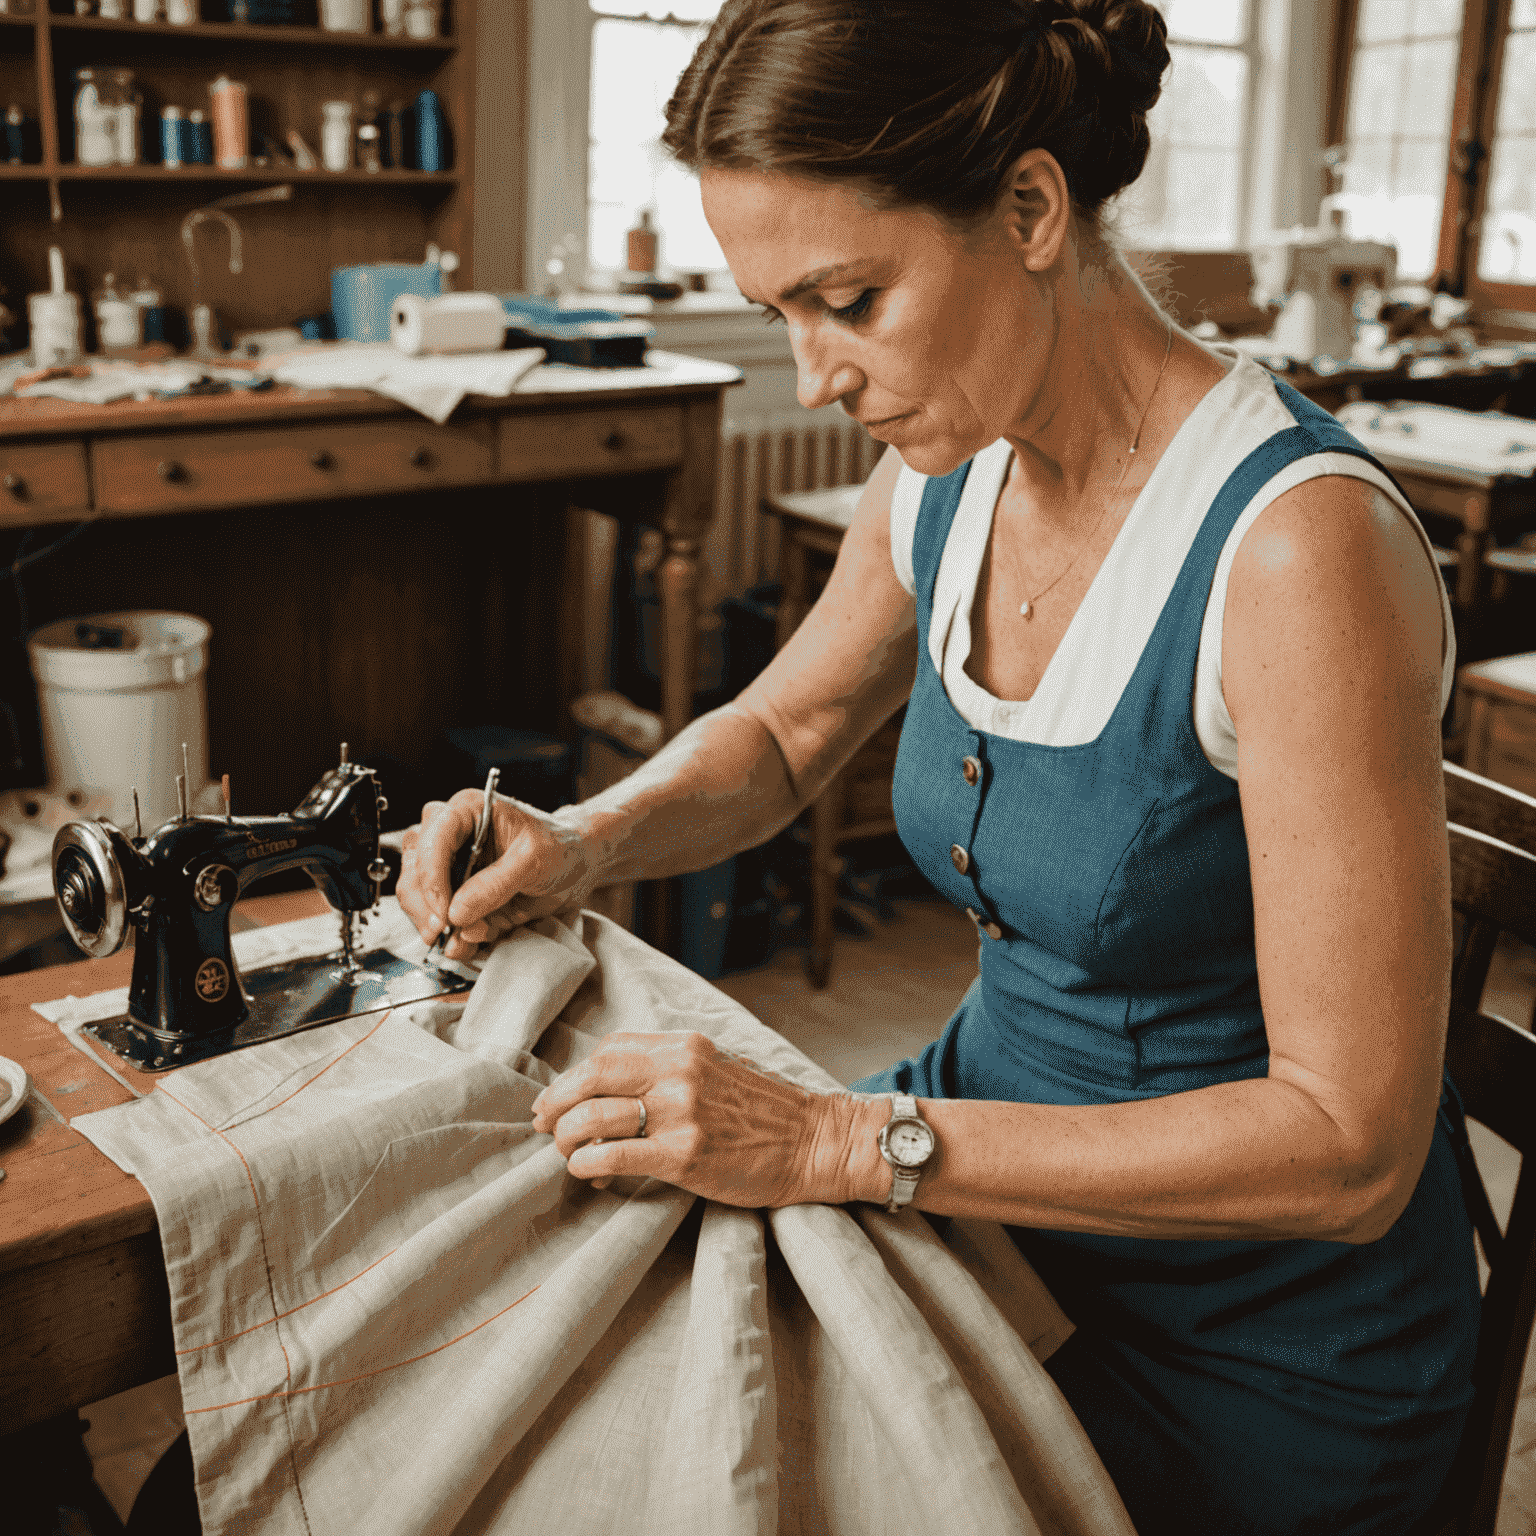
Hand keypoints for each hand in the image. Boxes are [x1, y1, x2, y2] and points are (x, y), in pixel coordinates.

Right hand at [397, 790, 597, 960]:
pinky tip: (468, 943)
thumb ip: (496, 884)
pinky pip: (437, 918)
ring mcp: (449, 866)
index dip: (431, 876)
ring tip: (470, 938)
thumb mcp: (535, 860)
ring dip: (437, 924)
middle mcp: (450, 835)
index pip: (433, 837)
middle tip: (447, 931)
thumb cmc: (560, 848)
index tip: (445, 911)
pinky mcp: (456, 895)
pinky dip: (449, 936)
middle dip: (426, 906)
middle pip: (413, 869)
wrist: (577, 867)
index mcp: (468, 810)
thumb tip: (456, 912)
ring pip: (415, 896)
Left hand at [529, 1031, 880, 1208]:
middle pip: (590, 1076)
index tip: (557, 1098)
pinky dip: (586, 1164)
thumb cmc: (765, 1112)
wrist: (816, 1141)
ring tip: (567, 1154)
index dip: (573, 1075)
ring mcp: (681, 1112)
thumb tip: (610, 1087)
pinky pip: (613, 1156)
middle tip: (543, 1125)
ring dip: (566, 1138)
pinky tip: (586, 1172)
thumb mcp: (716, 1069)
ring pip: (594, 1116)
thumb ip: (670, 1069)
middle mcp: (679, 1072)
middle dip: (555, 1102)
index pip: (608, 1050)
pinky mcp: (685, 1155)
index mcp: (685, 1047)